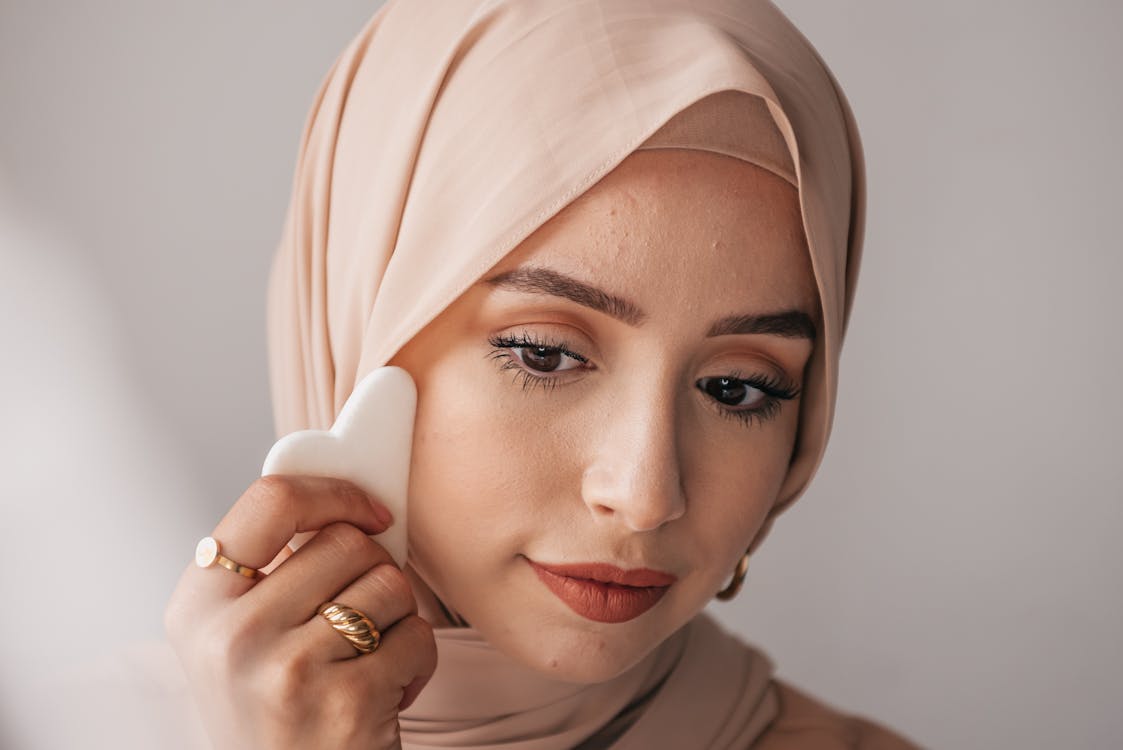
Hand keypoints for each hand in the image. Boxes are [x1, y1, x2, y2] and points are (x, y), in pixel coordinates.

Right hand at [164, 476, 436, 749]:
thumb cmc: (277, 712)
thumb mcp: (241, 639)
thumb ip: (274, 570)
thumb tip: (351, 502)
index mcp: (198, 606)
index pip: (270, 501)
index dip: (333, 493)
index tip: (370, 510)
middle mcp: (232, 636)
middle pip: (346, 542)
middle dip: (373, 573)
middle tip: (361, 621)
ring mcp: (286, 669)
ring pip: (388, 583)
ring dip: (397, 619)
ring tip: (367, 661)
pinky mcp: (343, 701)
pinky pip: (415, 636)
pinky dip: (418, 662)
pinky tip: (384, 694)